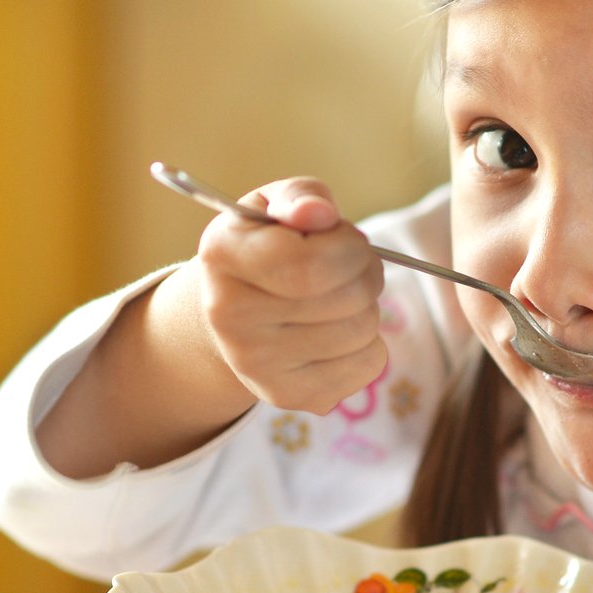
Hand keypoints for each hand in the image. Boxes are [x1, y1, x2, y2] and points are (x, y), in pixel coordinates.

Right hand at [189, 177, 386, 416]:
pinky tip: (335, 331)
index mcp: (222, 255)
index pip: (311, 266)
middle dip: (366, 272)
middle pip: (348, 299)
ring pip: (364, 331)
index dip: (350, 248)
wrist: (234, 309)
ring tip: (337, 297)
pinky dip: (368, 344)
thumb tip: (319, 214)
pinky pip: (369, 365)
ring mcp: (256, 365)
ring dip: (367, 306)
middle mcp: (229, 316)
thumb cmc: (266, 245)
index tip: (346, 239)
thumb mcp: (274, 205)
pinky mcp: (287, 396)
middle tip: (346, 266)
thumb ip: (300, 197)